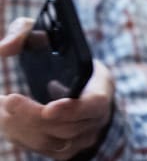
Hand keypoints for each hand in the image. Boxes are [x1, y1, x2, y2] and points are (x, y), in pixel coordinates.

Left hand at [0, 19, 114, 159]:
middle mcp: (96, 117)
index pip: (94, 104)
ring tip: (2, 106)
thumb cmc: (60, 57)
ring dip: (22, 126)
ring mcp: (82, 137)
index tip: (48, 108)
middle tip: (7, 100)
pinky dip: (21, 135)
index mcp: (100, 87)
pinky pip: (42, 149)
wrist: (77, 86)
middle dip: (32, 116)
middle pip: (66, 127)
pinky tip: (8, 119)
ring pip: (50, 141)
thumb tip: (5, 47)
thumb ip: (25, 33)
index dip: (73, 109)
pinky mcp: (65, 150)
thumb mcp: (47, 37)